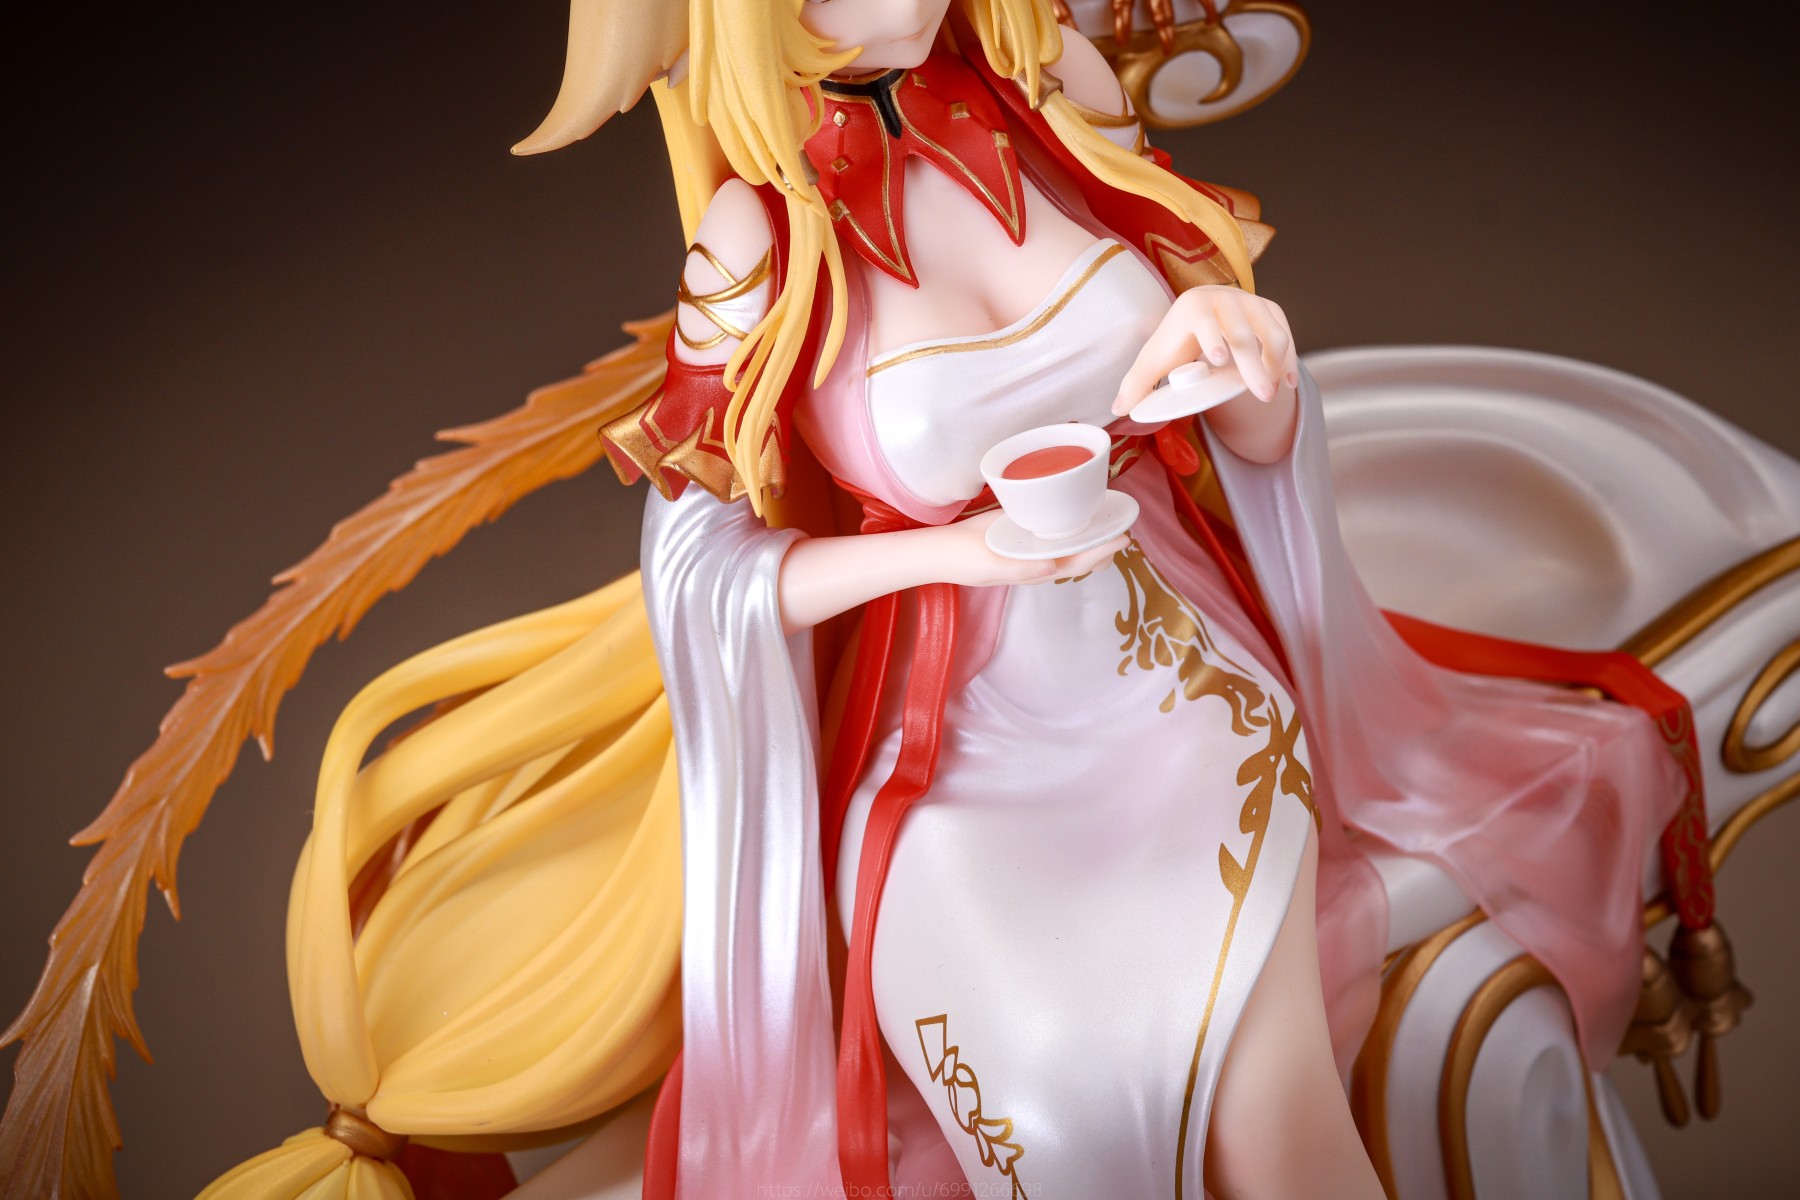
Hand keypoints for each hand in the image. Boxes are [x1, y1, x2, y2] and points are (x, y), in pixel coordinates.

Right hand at [927, 511, 1127, 587]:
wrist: (943, 550)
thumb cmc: (966, 561)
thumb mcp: (991, 566)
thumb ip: (1020, 568)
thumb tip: (1052, 568)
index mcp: (1038, 570)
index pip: (1078, 563)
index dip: (1102, 552)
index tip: (1123, 538)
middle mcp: (1041, 560)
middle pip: (1081, 555)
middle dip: (1104, 544)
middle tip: (1124, 524)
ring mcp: (1033, 546)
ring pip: (1070, 544)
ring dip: (1091, 534)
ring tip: (1109, 518)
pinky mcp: (1024, 532)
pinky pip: (1053, 530)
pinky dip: (1070, 522)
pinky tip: (1077, 509)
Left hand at [1110, 286, 1298, 416]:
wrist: (1201, 315)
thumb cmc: (1175, 341)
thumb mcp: (1153, 361)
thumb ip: (1136, 384)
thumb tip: (1118, 409)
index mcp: (1192, 307)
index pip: (1204, 322)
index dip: (1212, 339)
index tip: (1219, 360)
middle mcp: (1224, 299)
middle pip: (1243, 334)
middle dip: (1254, 366)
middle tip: (1262, 396)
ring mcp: (1250, 302)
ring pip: (1271, 332)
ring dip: (1277, 363)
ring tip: (1273, 393)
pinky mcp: (1269, 309)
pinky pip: (1284, 332)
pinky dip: (1289, 357)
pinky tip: (1289, 383)